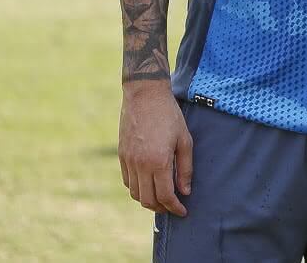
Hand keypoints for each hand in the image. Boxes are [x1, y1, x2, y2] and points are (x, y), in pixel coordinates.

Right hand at [118, 80, 193, 215]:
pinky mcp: (121, 155)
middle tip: (173, 206)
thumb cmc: (169, 116)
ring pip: (135, 193)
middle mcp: (140, 165)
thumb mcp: (184, 140)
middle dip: (161, 207)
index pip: (165, 196)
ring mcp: (128, 161)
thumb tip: (185, 191)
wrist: (144, 96)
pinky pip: (127, 181)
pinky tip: (148, 184)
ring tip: (161, 198)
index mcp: (158, 162)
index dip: (174, 207)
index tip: (183, 211)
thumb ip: (185, 168)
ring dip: (148, 200)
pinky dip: (137, 188)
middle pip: (147, 200)